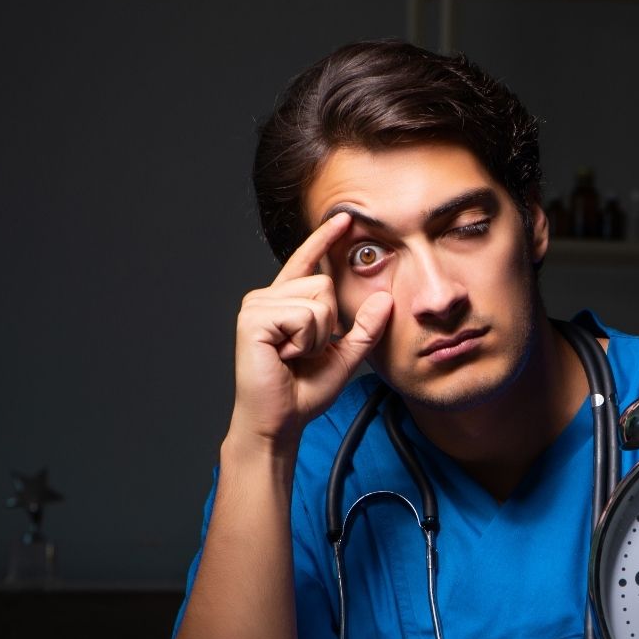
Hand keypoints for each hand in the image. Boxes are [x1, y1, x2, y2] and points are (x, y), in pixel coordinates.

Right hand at [228, 211, 393, 451]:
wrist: (280, 421)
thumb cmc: (305, 391)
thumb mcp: (346, 356)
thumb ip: (365, 328)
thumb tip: (384, 299)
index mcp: (285, 303)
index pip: (309, 265)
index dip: (325, 240)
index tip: (344, 218)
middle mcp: (267, 297)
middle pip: (324, 285)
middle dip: (328, 325)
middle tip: (304, 352)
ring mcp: (257, 305)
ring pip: (317, 300)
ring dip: (317, 336)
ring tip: (294, 355)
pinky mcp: (253, 318)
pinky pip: (304, 316)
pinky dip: (305, 341)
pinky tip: (286, 356)